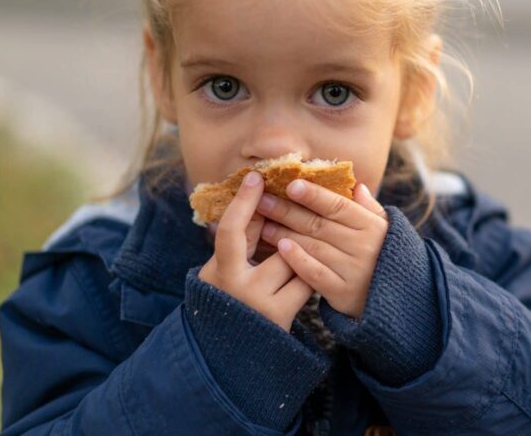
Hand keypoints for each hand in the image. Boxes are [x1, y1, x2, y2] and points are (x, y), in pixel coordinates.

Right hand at [199, 171, 314, 330]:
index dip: (243, 202)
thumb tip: (263, 202)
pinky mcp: (280, 316)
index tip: (256, 177)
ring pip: (294, 263)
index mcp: (218, 270)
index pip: (230, 230)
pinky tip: (312, 278)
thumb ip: (243, 242)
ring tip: (305, 262)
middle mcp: (236, 286)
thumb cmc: (231, 302)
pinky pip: (305, 283)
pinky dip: (309, 277)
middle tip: (296, 235)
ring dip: (302, 259)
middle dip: (289, 237)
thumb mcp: (227, 271)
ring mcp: (259, 302)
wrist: (235, 353)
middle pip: (275, 246)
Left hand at [256, 179, 388, 317]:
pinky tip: (281, 248)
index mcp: (373, 226)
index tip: (290, 184)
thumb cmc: (385, 257)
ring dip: (286, 233)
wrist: (398, 300)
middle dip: (288, 211)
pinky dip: (298, 260)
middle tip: (263, 200)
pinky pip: (316, 274)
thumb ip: (369, 209)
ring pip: (314, 247)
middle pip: (320, 224)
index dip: (314, 195)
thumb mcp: (385, 230)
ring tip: (263, 223)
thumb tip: (356, 186)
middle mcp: (364, 246)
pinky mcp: (343, 293)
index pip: (338, 206)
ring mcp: (354, 270)